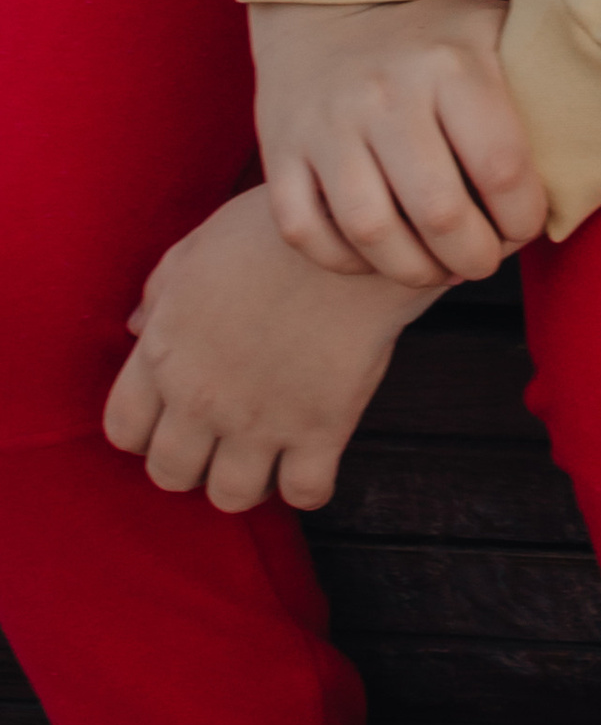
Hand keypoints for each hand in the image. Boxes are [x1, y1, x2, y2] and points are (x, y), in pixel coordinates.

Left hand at [103, 189, 434, 513]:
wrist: (354, 228)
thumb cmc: (273, 228)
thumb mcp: (198, 245)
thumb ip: (161, 291)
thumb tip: (137, 326)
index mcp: (165, 352)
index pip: (122, 429)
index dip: (144, 431)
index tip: (172, 416)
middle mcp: (202, 397)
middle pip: (169, 474)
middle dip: (190, 463)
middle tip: (219, 440)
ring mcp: (261, 419)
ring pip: (229, 496)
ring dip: (244, 481)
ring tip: (265, 455)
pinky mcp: (321, 426)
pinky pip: (305, 493)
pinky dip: (308, 485)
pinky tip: (314, 457)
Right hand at [253, 0, 546, 285]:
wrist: (326, 12)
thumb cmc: (433, 40)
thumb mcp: (492, 32)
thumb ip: (540, 76)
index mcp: (450, 63)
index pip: (503, 167)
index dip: (524, 219)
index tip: (526, 227)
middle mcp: (384, 93)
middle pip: (439, 212)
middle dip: (476, 256)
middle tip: (486, 259)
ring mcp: (325, 124)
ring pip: (370, 232)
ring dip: (414, 270)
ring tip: (439, 268)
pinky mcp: (280, 152)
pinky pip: (306, 233)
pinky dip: (345, 262)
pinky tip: (378, 257)